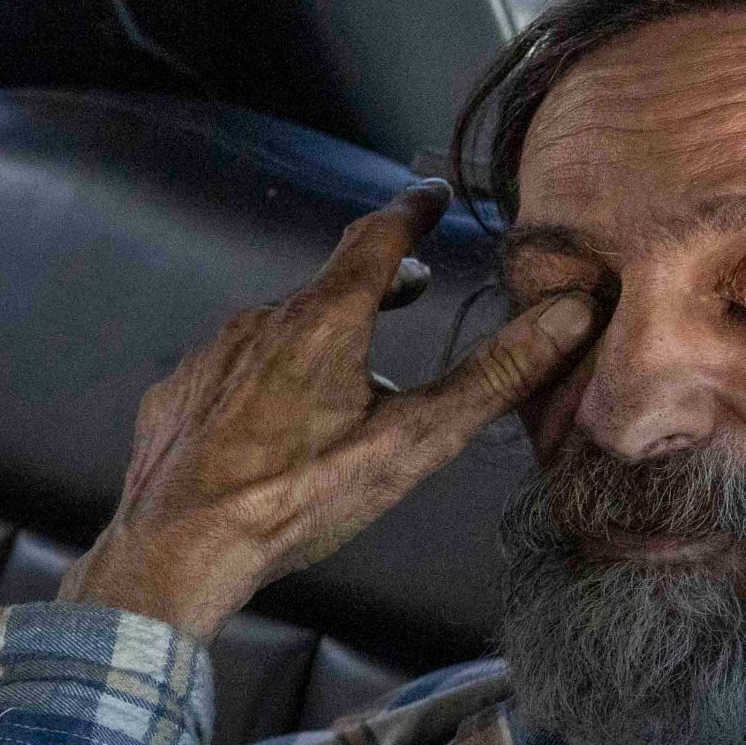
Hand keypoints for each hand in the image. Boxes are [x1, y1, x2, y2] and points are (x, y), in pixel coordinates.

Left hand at [60, 182, 596, 641]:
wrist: (176, 548)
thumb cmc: (296, 500)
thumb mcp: (411, 442)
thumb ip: (492, 377)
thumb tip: (569, 316)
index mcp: (324, 321)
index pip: (378, 239)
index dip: (412, 213)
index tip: (431, 196)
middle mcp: (261, 322)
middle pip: (327, 285)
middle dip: (374, 280)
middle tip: (409, 283)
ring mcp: (213, 356)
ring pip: (278, 329)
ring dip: (318, 333)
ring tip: (349, 365)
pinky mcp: (180, 393)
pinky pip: (233, 368)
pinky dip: (264, 375)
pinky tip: (273, 416)